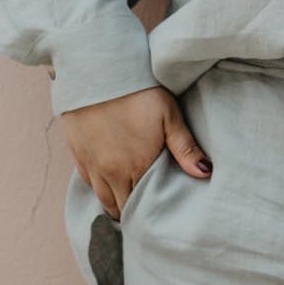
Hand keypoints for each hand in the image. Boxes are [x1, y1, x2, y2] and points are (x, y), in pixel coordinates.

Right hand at [62, 86, 210, 217]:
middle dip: (135, 212)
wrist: (96, 71)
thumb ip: (185, 148)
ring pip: (104, 200)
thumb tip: (205, 173)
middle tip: (147, 211)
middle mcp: (112, 172)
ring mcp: (92, 166)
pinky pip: (89, 184)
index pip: (143, 206)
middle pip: (122, 208)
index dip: (151, 212)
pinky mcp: (78, 155)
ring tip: (130, 202)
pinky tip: (111, 183)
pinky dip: (100, 188)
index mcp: (137, 166)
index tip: (160, 214)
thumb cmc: (137, 90)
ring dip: (116, 203)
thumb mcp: (168, 115)